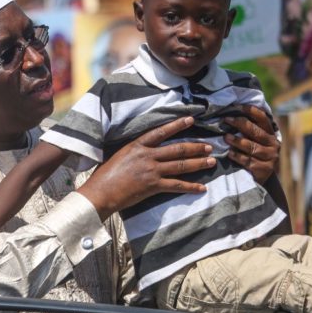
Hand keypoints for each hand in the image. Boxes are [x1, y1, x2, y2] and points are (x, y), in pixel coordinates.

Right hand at [78, 117, 215, 220]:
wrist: (100, 192)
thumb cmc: (104, 175)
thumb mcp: (118, 155)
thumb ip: (132, 152)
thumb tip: (141, 149)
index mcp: (137, 145)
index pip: (161, 132)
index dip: (177, 125)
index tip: (191, 120)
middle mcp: (147, 155)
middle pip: (177, 149)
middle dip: (195, 147)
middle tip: (209, 146)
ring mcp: (151, 171)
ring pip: (180, 165)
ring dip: (198, 163)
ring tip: (211, 161)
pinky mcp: (153, 186)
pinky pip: (176, 185)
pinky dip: (191, 187)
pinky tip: (202, 188)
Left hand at [223, 105, 279, 183]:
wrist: (260, 178)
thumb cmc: (253, 155)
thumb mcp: (254, 142)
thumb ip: (248, 130)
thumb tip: (229, 113)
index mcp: (271, 134)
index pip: (262, 118)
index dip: (250, 111)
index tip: (236, 106)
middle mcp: (273, 144)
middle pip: (256, 131)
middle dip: (240, 124)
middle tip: (226, 120)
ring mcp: (270, 158)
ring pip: (252, 147)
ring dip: (237, 141)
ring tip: (226, 137)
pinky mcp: (264, 170)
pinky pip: (249, 161)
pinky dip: (238, 157)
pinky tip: (229, 153)